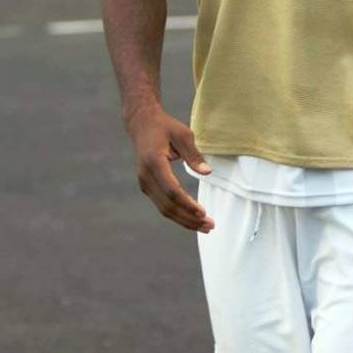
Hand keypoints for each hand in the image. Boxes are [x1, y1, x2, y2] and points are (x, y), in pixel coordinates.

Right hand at [125, 104, 214, 232]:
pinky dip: (178, 214)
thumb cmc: (165, 127)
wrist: (142, 125)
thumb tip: (207, 172)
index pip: (171, 190)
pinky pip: (162, 204)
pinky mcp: (147, 186)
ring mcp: (145, 183)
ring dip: (184, 220)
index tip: (203, 213)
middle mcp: (146, 176)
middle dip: (189, 218)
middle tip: (210, 226)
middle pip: (167, 205)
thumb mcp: (183, 134)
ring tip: (205, 227)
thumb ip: (194, 154)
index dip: (187, 204)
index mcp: (154, 162)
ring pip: (164, 209)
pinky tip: (192, 219)